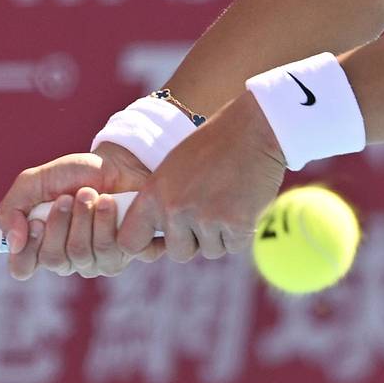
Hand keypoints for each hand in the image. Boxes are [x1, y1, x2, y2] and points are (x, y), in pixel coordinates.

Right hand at [0, 142, 158, 280]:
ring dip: (84, 217)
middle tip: (68, 196)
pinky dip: (108, 221)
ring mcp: (94, 261)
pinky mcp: (122, 256)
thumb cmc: (74, 174)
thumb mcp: (34, 182)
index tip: (37, 222)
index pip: (22, 269)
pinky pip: (110, 252)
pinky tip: (111, 203)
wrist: (117, 162)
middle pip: (53, 260)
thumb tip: (13, 243)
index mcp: (40, 244)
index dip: (27, 249)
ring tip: (91, 193)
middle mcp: (66, 258)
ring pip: (82, 256)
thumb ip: (10, 210)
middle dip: (60, 223)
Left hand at [114, 92, 287, 264]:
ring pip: (209, 251)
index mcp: (153, 194)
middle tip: (208, 209)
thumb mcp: (172, 169)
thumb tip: (157, 237)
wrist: (253, 130)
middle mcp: (175, 209)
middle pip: (178, 252)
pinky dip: (240, 232)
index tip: (159, 241)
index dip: (145, 246)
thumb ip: (161, 202)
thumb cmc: (213, 146)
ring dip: (219, 235)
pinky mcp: (236, 225)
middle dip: (194, 240)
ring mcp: (206, 218)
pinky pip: (233, 246)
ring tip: (227, 199)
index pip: (130, 242)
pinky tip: (243, 203)